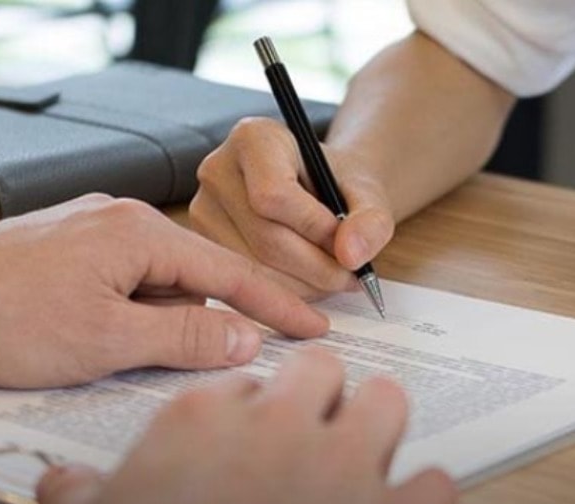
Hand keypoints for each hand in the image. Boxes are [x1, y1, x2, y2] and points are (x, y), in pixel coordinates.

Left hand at [0, 194, 328, 395]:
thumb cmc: (2, 322)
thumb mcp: (106, 342)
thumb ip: (184, 340)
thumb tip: (245, 339)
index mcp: (138, 233)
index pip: (229, 274)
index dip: (278, 306)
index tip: (315, 326)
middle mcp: (118, 221)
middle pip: (198, 275)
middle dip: (237, 313)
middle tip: (281, 344)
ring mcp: (89, 235)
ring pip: (161, 282)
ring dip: (186, 321)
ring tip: (213, 359)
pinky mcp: (66, 254)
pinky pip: (128, 283)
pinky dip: (149, 314)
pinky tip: (148, 344)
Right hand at [37, 348, 457, 503]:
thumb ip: (76, 497)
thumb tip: (59, 482)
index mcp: (206, 419)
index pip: (242, 384)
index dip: (250, 411)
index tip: (250, 435)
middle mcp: (280, 425)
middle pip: (320, 371)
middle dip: (321, 394)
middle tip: (315, 430)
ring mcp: (343, 467)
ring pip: (388, 402)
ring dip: (381, 422)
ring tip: (370, 450)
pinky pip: (434, 486)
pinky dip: (426, 500)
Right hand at [190, 117, 396, 298]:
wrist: (322, 191)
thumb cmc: (339, 186)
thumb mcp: (368, 194)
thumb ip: (370, 220)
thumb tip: (352, 255)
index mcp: (253, 138)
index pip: (274, 195)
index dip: (315, 228)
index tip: (346, 243)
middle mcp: (217, 170)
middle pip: (265, 237)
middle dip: (317, 267)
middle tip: (351, 276)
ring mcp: (203, 210)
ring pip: (255, 267)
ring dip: (304, 286)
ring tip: (332, 278)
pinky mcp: (205, 244)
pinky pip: (245, 282)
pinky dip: (284, 294)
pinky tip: (307, 282)